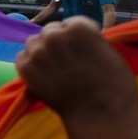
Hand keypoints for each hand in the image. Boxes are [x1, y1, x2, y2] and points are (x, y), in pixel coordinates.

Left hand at [15, 17, 137, 126]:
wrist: (99, 115)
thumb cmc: (114, 84)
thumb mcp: (108, 51)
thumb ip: (88, 38)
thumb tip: (76, 38)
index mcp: (77, 27)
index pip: (70, 23)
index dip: (76, 36)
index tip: (81, 48)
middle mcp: (53, 35)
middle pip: (50, 32)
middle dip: (58, 43)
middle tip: (67, 60)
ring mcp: (37, 52)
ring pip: (34, 43)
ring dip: (42, 52)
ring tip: (55, 68)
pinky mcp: (24, 68)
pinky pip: (23, 58)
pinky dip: (31, 65)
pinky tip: (45, 75)